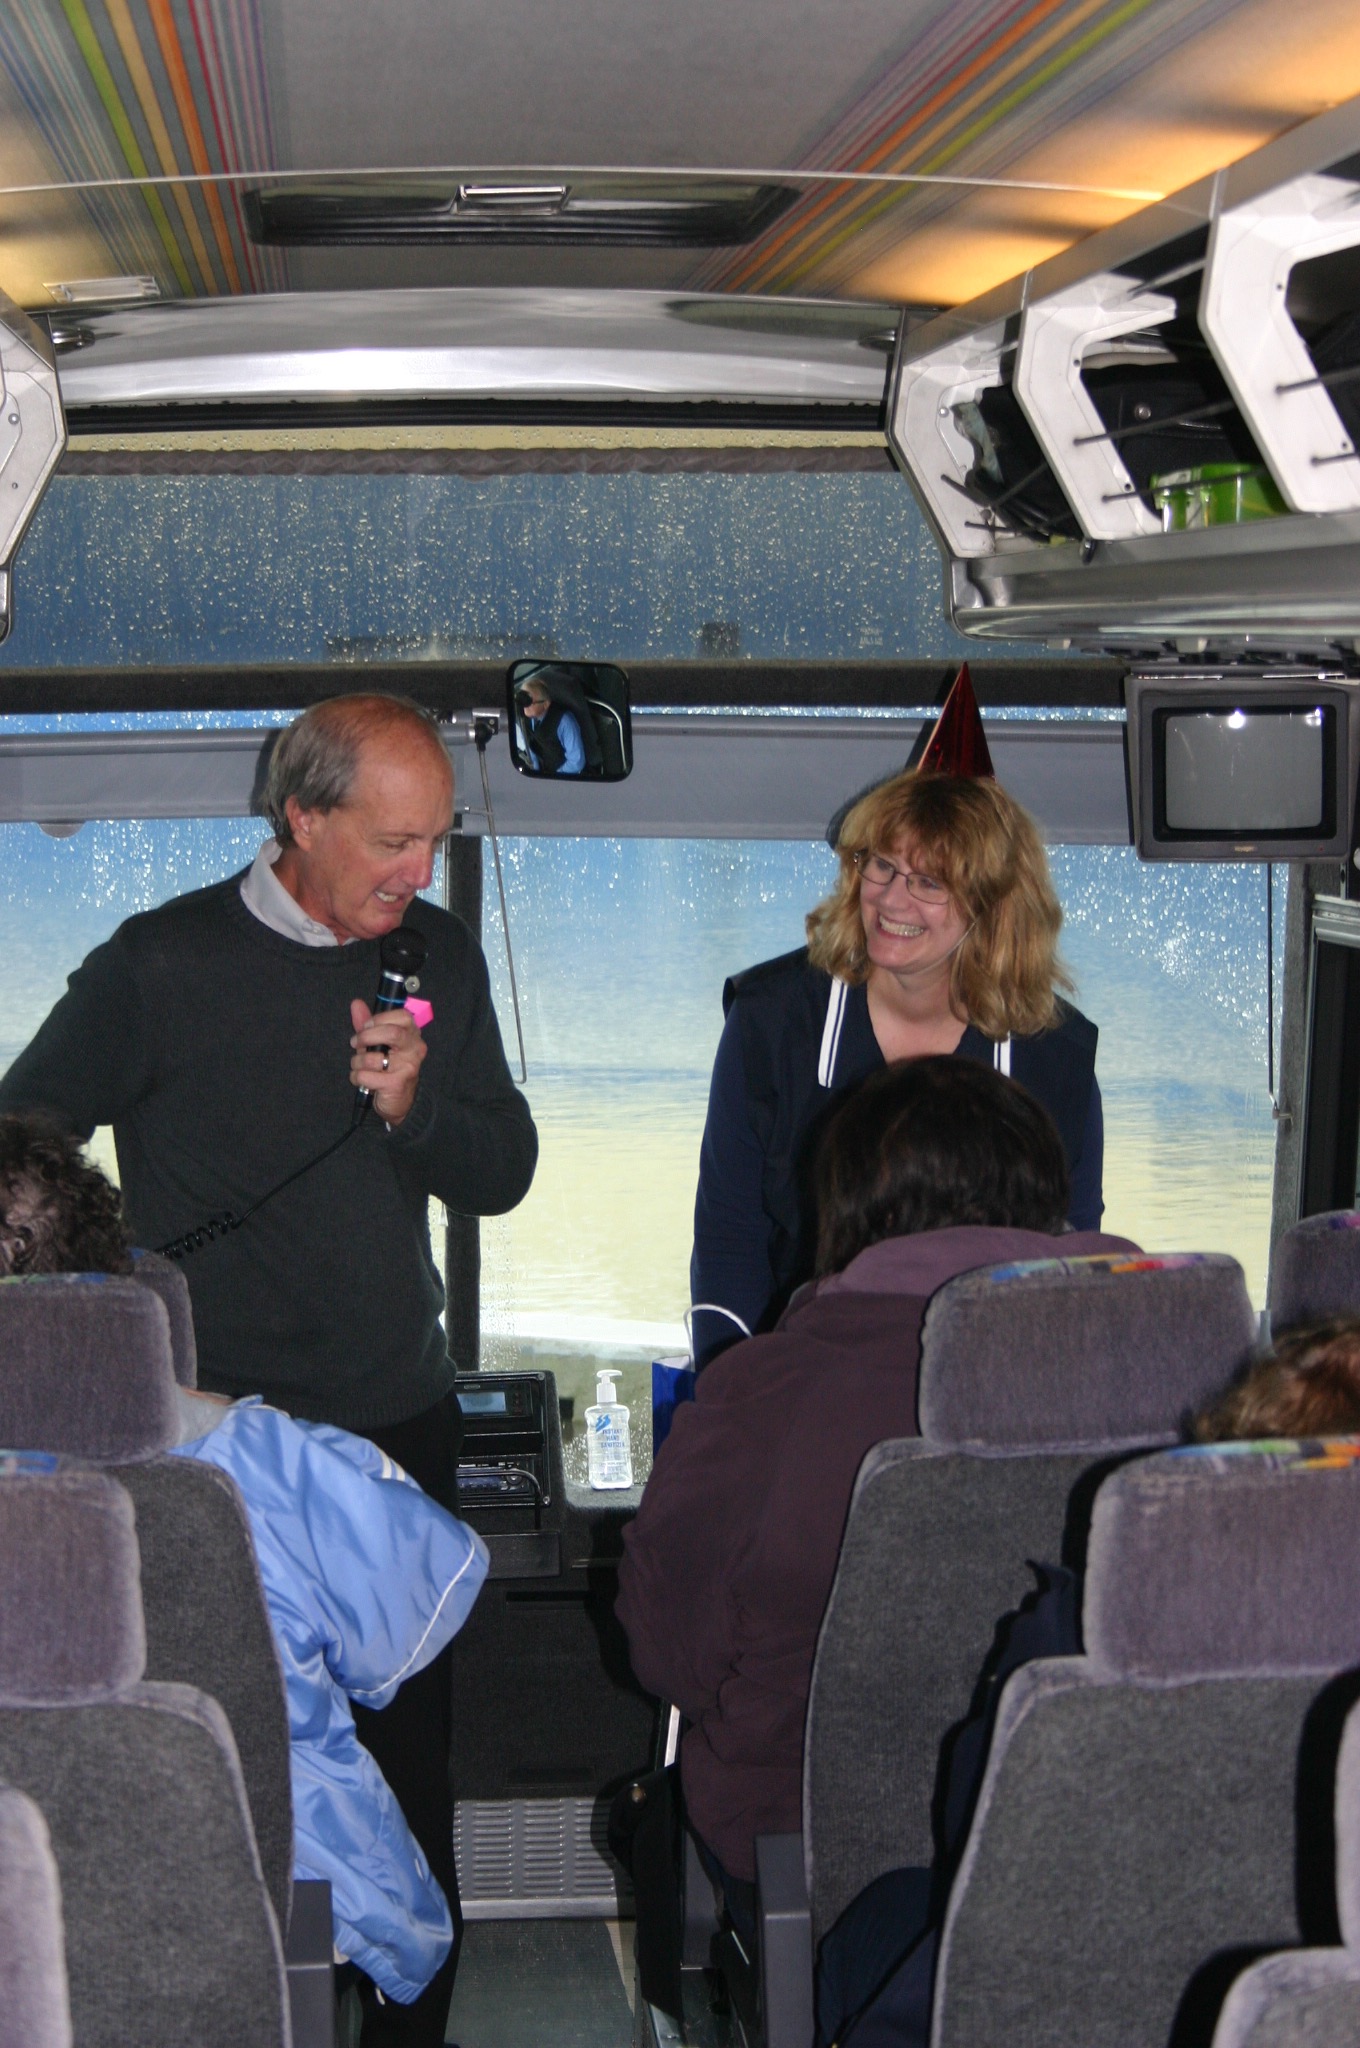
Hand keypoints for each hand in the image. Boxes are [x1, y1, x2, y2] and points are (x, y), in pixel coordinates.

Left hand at [350, 999, 425, 1124]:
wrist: (399, 1101)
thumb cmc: (388, 1067)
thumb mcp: (378, 1043)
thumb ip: (368, 1023)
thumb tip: (356, 1004)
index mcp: (412, 1035)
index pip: (403, 1016)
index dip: (380, 1018)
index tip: (366, 1026)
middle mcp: (415, 1049)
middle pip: (391, 1033)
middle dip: (366, 1037)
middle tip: (355, 1043)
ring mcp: (407, 1067)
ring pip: (373, 1058)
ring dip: (357, 1061)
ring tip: (359, 1065)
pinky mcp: (396, 1084)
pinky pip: (367, 1076)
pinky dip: (357, 1077)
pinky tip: (362, 1079)